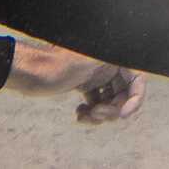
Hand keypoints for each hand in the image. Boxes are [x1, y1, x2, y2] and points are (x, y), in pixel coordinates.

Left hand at [4, 39, 145, 125]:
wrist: (31, 72)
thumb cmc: (57, 65)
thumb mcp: (89, 60)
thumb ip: (113, 57)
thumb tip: (134, 52)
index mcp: (112, 56)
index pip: (137, 79)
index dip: (135, 99)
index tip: (122, 115)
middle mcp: (108, 64)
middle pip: (124, 94)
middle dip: (113, 109)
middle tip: (96, 114)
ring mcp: (97, 76)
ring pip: (111, 102)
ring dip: (101, 114)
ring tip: (86, 116)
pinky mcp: (85, 85)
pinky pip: (97, 103)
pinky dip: (91, 113)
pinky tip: (79, 114)